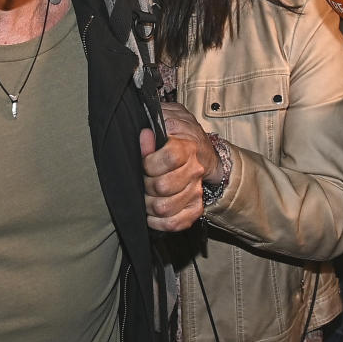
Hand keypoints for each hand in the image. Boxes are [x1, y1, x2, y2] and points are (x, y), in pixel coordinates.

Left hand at [140, 102, 211, 231]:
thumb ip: (155, 124)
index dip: (150, 161)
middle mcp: (194, 171)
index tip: (144, 160)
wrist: (200, 147)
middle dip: (145, 183)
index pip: (170, 157)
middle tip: (142, 178)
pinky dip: (158, 222)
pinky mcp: (195, 208)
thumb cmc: (178, 132)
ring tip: (144, 194)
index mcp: (188, 146)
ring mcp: (196, 191)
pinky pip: (176, 223)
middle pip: (163, 187)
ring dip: (148, 203)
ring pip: (165, 208)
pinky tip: (150, 213)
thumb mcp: (167, 118)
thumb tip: (145, 134)